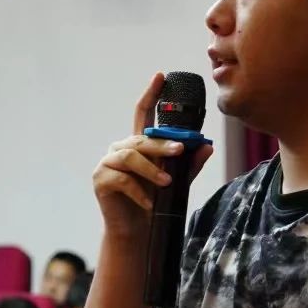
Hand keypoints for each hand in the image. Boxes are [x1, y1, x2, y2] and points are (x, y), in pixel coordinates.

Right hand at [92, 74, 215, 233]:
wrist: (138, 231)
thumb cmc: (155, 201)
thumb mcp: (177, 181)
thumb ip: (189, 164)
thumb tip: (207, 146)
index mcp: (138, 144)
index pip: (143, 113)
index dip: (151, 94)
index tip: (160, 76)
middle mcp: (121, 148)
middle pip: (142, 139)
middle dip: (162, 145)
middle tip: (180, 151)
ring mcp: (108, 162)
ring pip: (131, 157)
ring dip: (151, 169)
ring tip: (167, 183)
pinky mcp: (101, 179)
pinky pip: (122, 179)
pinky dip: (138, 191)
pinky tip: (150, 202)